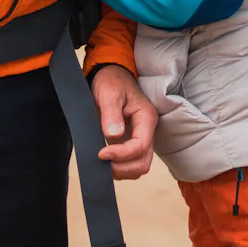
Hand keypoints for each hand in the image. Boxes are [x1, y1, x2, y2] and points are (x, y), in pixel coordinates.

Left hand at [90, 65, 155, 179]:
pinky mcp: (130, 142)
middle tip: (101, 163)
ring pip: (138, 166)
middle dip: (123, 168)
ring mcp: (140, 138)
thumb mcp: (109, 93)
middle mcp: (146, 130)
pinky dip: (119, 168)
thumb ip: (111, 113)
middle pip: (143, 162)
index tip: (101, 153)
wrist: (110, 76)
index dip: (121, 154)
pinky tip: (104, 161)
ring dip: (121, 170)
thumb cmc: (111, 81)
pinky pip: (130, 163)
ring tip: (102, 164)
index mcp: (146, 117)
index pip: (140, 146)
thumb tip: (113, 136)